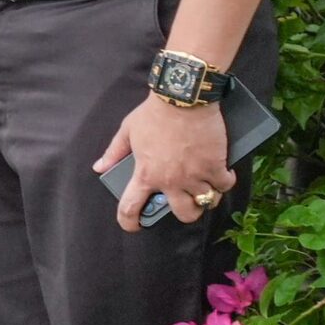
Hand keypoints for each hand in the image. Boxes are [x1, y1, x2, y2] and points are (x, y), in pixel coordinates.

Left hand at [96, 94, 232, 231]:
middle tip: (187, 203)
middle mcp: (171, 181)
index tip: (133, 226)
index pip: (131, 208)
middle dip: (187, 213)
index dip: (130, 222)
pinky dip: (226, 181)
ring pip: (207, 202)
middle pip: (183, 214)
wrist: (183, 98)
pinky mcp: (215, 165)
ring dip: (208, 197)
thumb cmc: (154, 114)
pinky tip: (223, 174)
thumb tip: (99, 167)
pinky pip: (225, 185)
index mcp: (145, 175)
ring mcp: (195, 175)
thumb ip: (114, 152)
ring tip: (207, 187)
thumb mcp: (127, 131)